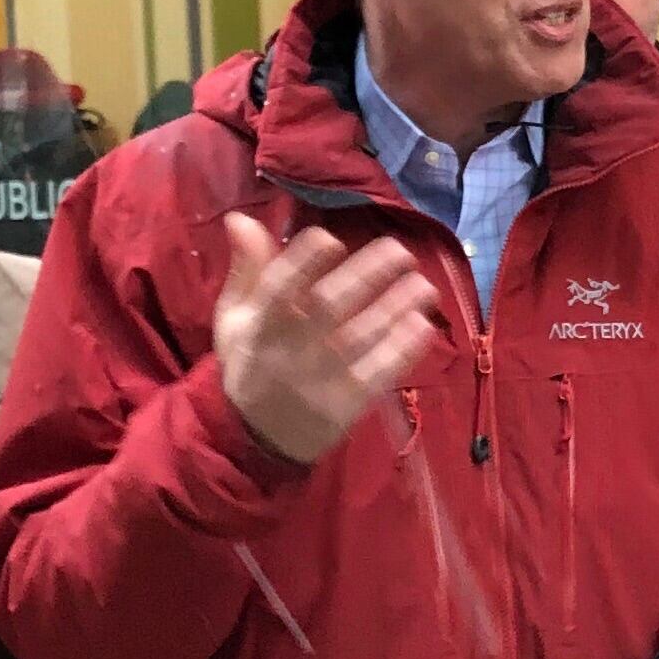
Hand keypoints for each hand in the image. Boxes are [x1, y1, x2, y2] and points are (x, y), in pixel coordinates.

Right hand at [213, 214, 438, 465]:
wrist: (254, 440)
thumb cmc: (248, 366)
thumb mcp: (234, 320)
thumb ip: (246, 271)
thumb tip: (242, 217)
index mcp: (259, 327)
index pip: (278, 289)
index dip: (303, 263)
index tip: (330, 238)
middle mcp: (290, 352)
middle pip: (329, 307)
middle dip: (365, 275)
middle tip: (398, 250)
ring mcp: (320, 381)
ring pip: (361, 338)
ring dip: (395, 308)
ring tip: (423, 284)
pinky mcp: (346, 407)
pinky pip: (378, 375)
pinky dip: (402, 350)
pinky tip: (423, 325)